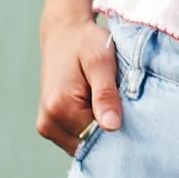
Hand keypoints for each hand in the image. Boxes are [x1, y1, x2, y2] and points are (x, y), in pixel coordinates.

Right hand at [36, 11, 122, 156]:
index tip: (131, 112)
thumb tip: (112, 127)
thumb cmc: (85, 42)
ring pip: (84, 145)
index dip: (119, 129)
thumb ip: (106, 95)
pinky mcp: (49, 125)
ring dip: (100, 130)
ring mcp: (47, 126)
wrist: (64, 31)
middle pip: (90, 145)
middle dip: (109, 131)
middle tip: (122, 105)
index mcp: (60, 108)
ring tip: (107, 102)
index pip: (99, 139)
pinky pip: (77, 138)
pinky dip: (91, 127)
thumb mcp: (101, 62)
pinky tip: (98, 107)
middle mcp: (49, 122)